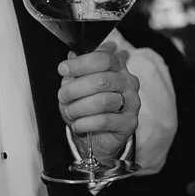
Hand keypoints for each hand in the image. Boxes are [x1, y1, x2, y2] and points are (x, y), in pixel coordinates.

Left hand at [58, 43, 137, 170]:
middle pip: (101, 80)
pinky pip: (104, 121)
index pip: (103, 58)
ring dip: (78, 108)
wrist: (97, 136)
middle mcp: (128, 82)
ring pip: (102, 102)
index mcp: (117, 67)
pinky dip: (85, 123)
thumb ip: (75, 73)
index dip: (81, 63)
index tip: (63, 69)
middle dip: (75, 89)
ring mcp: (132, 103)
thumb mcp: (77, 86)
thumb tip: (70, 59)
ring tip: (69, 112)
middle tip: (62, 96)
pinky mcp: (129, 123)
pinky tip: (77, 125)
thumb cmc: (87, 106)